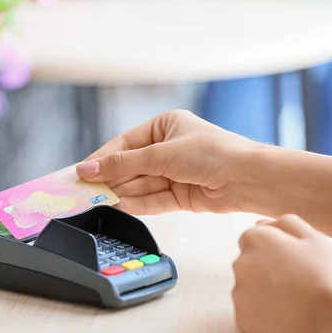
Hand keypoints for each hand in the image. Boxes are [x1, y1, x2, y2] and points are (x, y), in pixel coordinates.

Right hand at [75, 110, 258, 214]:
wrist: (249, 178)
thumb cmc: (212, 152)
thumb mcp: (161, 154)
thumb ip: (123, 164)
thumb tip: (89, 170)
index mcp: (165, 126)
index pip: (125, 143)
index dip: (103, 158)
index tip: (83, 172)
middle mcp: (169, 148)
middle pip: (131, 165)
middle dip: (111, 179)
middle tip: (86, 191)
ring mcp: (175, 172)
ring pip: (141, 184)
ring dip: (122, 193)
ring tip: (98, 201)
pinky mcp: (181, 195)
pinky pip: (153, 199)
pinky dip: (137, 203)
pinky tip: (119, 206)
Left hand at [232, 214, 331, 332]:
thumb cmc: (329, 277)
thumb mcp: (315, 239)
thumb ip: (285, 224)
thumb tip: (262, 223)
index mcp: (256, 240)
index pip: (252, 240)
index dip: (273, 251)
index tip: (292, 264)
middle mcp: (240, 264)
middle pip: (247, 265)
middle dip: (264, 271)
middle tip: (294, 285)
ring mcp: (239, 294)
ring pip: (247, 291)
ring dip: (262, 294)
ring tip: (292, 304)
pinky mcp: (243, 320)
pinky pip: (250, 315)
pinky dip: (263, 318)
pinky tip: (285, 320)